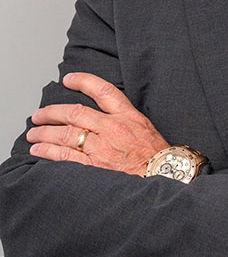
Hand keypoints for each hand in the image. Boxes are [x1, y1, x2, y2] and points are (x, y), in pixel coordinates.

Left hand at [27, 72, 168, 175]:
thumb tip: (100, 114)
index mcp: (127, 116)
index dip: (83, 81)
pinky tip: (38, 150)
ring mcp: (102, 148)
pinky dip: (48, 152)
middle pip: (74, 113)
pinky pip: (64, 156)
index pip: (102, 90)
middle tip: (39, 114)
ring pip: (65, 134)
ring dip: (44, 133)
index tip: (68, 79)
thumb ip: (123, 118)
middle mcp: (113, 129)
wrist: (165, 177)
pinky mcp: (94, 167)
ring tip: (33, 133)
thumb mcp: (144, 127)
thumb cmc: (156, 155)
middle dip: (51, 112)